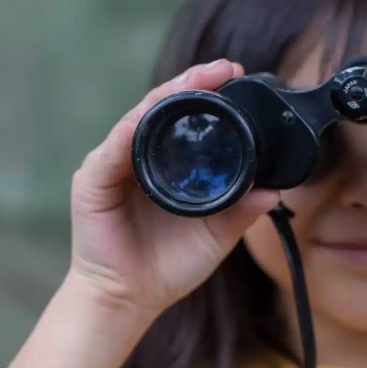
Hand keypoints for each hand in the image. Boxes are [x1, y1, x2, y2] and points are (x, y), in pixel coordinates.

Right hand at [68, 59, 280, 319]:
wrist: (131, 299)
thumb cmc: (167, 266)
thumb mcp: (216, 234)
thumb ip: (242, 210)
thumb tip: (275, 190)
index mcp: (164, 163)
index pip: (183, 117)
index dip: (207, 94)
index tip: (235, 75)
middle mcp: (136, 156)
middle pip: (161, 108)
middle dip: (191, 84)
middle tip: (223, 68)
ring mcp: (112, 166)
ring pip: (138, 119)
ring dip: (164, 97)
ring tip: (193, 82)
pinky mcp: (91, 182)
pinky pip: (111, 151)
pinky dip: (128, 132)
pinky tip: (144, 118)